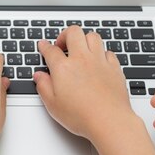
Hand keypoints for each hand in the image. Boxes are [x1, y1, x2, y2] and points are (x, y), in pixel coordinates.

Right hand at [34, 26, 135, 141]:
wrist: (109, 121)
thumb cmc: (82, 116)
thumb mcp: (53, 105)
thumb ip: (43, 87)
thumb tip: (39, 76)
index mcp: (63, 68)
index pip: (51, 50)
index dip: (45, 46)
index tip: (44, 46)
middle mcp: (82, 59)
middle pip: (73, 32)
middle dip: (65, 34)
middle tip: (62, 44)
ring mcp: (99, 62)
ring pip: (92, 36)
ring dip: (84, 39)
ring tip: (80, 49)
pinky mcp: (114, 68)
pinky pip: (108, 51)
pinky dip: (101, 53)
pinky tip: (98, 61)